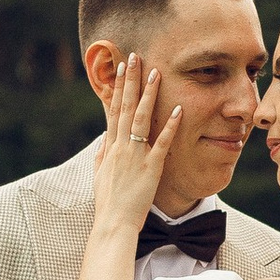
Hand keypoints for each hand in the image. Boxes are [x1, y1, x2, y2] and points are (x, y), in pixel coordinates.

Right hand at [91, 50, 182, 241]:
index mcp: (110, 146)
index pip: (114, 109)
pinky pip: (162, 143)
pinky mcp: (152, 167)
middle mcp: (121, 146)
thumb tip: (103, 138)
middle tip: (136, 57)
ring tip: (156, 73)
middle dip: (131, 80)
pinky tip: (179, 109)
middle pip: (126, 107)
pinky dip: (171, 126)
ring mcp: (136, 155)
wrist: (113, 222)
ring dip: (149, 95)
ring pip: (142, 118)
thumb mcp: (99, 174)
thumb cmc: (108, 202)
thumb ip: (102, 154)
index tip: (121, 68)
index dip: (118, 87)